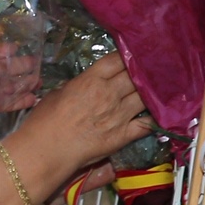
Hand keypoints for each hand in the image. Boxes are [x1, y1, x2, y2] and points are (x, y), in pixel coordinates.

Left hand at [0, 15, 41, 115]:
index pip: (1, 52)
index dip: (11, 50)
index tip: (22, 47)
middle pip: (9, 69)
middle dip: (24, 66)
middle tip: (36, 63)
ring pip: (13, 87)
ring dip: (26, 85)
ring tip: (40, 82)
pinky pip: (11, 103)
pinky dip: (23, 102)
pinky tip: (34, 98)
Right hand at [4, 54, 152, 197]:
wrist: (47, 151)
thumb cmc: (44, 120)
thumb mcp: (57, 93)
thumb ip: (78, 85)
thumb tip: (87, 85)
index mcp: (90, 80)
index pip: (117, 60)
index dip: (127, 55)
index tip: (132, 53)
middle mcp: (109, 94)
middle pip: (135, 76)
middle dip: (143, 71)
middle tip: (150, 68)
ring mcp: (119, 115)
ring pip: (146, 96)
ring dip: (152, 91)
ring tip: (159, 86)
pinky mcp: (123, 135)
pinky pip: (147, 124)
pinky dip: (154, 117)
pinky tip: (159, 112)